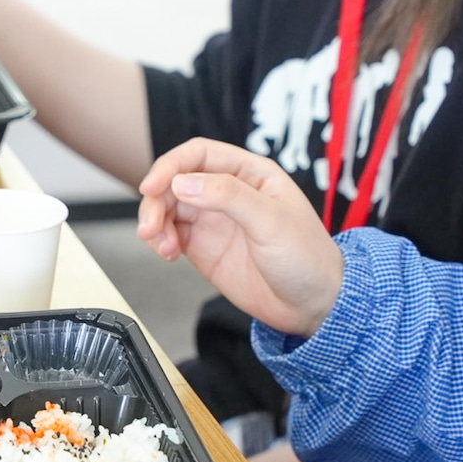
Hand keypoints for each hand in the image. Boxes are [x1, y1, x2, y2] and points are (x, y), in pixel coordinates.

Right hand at [136, 138, 344, 337]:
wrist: (313, 306)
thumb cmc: (307, 258)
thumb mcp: (271, 221)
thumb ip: (228, 196)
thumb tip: (183, 182)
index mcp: (250, 174)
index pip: (199, 155)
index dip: (171, 166)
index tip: (152, 187)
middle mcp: (229, 192)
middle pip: (176, 180)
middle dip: (157, 200)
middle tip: (149, 226)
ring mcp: (214, 219)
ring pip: (169, 207)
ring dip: (155, 222)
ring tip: (160, 245)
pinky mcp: (204, 247)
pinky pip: (170, 234)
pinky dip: (160, 240)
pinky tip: (167, 253)